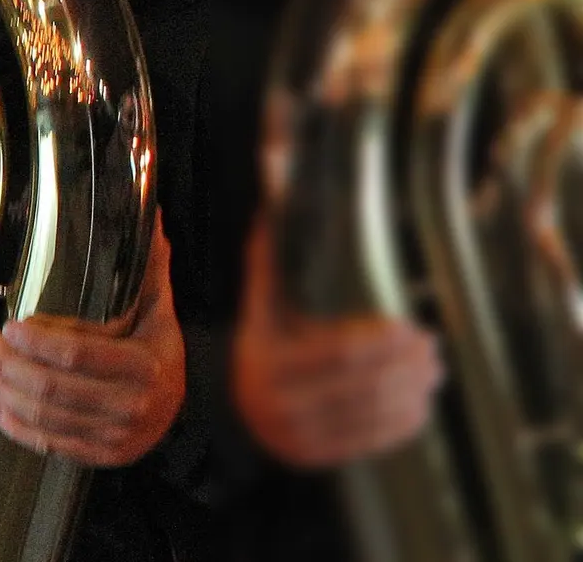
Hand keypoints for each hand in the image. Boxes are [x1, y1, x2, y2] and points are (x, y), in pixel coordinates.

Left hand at [0, 216, 185, 467]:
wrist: (187, 411)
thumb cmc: (160, 351)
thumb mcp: (160, 310)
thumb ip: (149, 266)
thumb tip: (148, 212)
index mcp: (145, 365)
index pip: (79, 354)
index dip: (38, 342)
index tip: (11, 326)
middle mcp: (131, 405)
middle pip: (54, 388)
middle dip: (11, 366)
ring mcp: (115, 436)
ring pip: (46, 417)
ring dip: (6, 392)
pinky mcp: (100, 456)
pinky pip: (49, 445)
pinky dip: (17, 426)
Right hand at [232, 214, 444, 469]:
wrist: (232, 408)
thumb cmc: (259, 348)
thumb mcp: (258, 311)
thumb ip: (265, 266)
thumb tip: (268, 209)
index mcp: (272, 363)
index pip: (339, 352)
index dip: (381, 341)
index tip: (410, 328)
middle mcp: (284, 403)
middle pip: (362, 385)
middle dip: (405, 367)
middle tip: (433, 348)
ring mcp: (302, 436)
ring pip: (371, 414)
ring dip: (411, 393)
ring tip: (434, 373)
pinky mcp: (319, 457)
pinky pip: (370, 441)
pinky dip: (402, 423)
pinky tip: (421, 403)